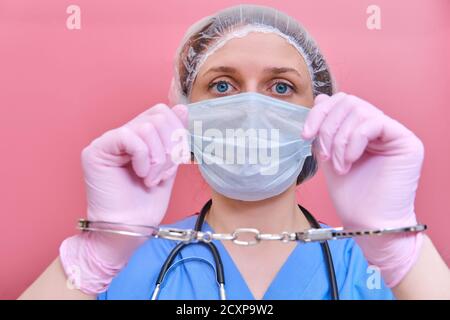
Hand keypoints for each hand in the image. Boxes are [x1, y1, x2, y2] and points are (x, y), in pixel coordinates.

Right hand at [60, 103, 189, 294]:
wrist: (128, 229)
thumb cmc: (146, 204)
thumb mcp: (169, 167)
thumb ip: (174, 139)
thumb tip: (182, 108)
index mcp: (140, 138)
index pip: (163, 113)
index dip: (178, 133)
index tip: (178, 161)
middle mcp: (123, 135)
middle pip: (158, 115)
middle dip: (171, 147)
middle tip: (163, 174)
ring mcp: (108, 142)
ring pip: (147, 126)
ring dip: (158, 158)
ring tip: (151, 179)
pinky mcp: (96, 151)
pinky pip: (129, 136)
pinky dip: (143, 157)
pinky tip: (141, 174)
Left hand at [302, 92, 424, 286]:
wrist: (367, 221)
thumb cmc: (350, 195)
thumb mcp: (328, 155)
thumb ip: (325, 130)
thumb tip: (320, 99)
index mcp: (360, 128)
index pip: (339, 102)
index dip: (319, 113)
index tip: (305, 135)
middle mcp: (378, 127)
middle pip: (348, 102)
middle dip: (327, 127)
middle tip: (323, 155)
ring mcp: (393, 133)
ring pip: (359, 111)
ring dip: (340, 141)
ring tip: (338, 166)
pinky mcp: (406, 141)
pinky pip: (374, 123)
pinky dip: (354, 141)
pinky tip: (349, 162)